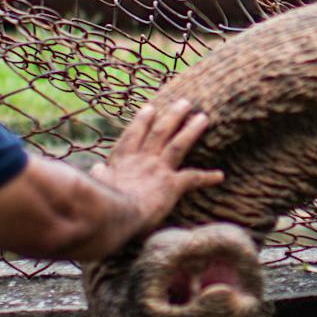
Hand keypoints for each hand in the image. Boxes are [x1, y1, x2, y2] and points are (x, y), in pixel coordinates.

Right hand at [89, 97, 222, 235]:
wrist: (116, 213)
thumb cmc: (103, 203)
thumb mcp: (97, 185)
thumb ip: (99, 175)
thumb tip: (97, 168)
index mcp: (123, 159)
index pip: (134, 135)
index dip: (142, 121)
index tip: (150, 108)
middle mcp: (142, 159)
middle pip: (160, 132)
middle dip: (173, 116)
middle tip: (185, 103)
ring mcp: (158, 169)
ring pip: (178, 144)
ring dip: (191, 130)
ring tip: (203, 117)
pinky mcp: (171, 184)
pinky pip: (192, 178)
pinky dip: (207, 177)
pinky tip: (219, 176)